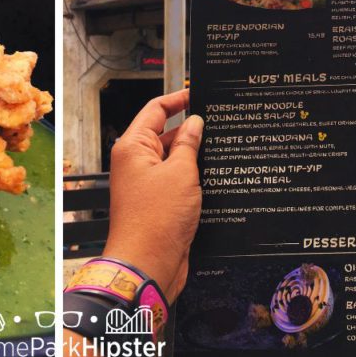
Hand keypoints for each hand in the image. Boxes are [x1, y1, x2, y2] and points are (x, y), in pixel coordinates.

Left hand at [102, 89, 202, 301]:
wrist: (147, 263)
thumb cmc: (155, 221)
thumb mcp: (180, 173)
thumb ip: (189, 144)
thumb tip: (194, 123)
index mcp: (133, 147)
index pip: (155, 110)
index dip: (177, 99)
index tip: (197, 93)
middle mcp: (136, 163)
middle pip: (165, 134)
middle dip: (191, 130)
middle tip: (219, 124)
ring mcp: (146, 184)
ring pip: (174, 160)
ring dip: (194, 156)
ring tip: (222, 150)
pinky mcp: (157, 203)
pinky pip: (177, 181)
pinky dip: (193, 177)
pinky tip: (215, 177)